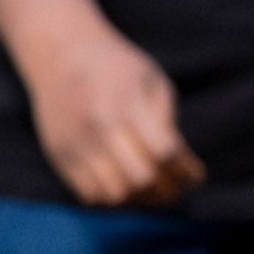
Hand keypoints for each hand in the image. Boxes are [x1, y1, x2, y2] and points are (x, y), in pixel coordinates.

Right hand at [24, 24, 202, 207]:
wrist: (60, 53)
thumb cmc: (117, 68)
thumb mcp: (152, 82)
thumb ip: (167, 124)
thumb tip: (183, 170)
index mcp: (127, 103)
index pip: (164, 151)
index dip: (185, 169)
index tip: (194, 175)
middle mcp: (98, 126)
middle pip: (140, 178)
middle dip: (165, 191)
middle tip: (175, 190)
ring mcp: (76, 143)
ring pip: (114, 194)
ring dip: (139, 200)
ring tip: (150, 192)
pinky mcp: (58, 154)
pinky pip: (89, 195)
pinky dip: (112, 199)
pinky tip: (123, 187)